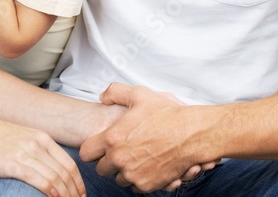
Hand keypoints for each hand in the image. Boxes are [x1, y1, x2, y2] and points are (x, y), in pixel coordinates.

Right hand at [0, 117, 86, 196]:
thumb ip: (34, 149)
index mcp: (41, 137)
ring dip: (66, 194)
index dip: (78, 181)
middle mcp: (37, 143)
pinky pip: (39, 180)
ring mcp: (26, 153)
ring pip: (56, 178)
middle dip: (75, 191)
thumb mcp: (19, 137)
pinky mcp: (13, 164)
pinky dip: (51, 191)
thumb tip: (45, 167)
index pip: (68, 162)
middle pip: (65, 172)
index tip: (81, 193)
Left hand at [80, 83, 216, 192]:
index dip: (92, 148)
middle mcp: (119, 160)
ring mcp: (133, 174)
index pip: (86, 153)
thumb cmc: (166, 114)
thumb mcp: (139, 94)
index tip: (100, 145)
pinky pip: (135, 186)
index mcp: (112, 139)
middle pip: (101, 170)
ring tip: (136, 157)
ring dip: (123, 171)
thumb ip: (115, 92)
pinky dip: (139, 178)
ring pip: (118, 179)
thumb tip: (102, 97)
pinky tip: (148, 164)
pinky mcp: (147, 185)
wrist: (192, 134)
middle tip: (121, 151)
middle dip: (108, 161)